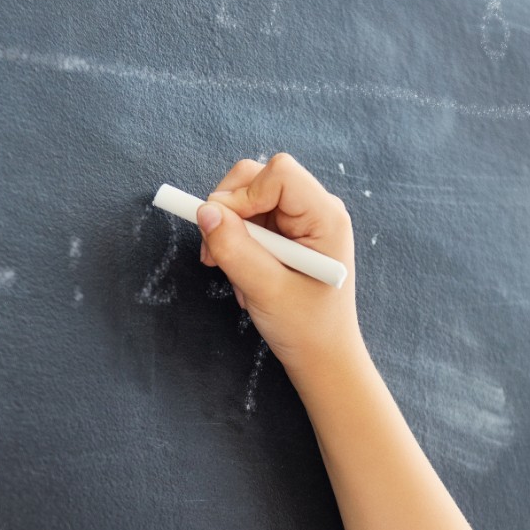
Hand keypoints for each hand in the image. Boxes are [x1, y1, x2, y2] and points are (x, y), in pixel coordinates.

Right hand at [195, 152, 363, 384]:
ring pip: (246, 200)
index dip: (244, 194)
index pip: (278, 173)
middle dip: (229, 211)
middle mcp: (315, 209)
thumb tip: (204, 211)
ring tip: (237, 276)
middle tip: (215, 253)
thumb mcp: (266, 291)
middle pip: (257, 178)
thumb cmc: (307, 328)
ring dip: (230, 234)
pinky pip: (248, 221)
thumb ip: (235, 249)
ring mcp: (300, 220)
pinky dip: (236, 245)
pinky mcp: (286, 233)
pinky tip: (245, 277)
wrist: (322, 356)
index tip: (226, 229)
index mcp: (326, 217)